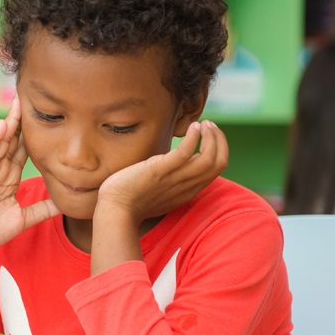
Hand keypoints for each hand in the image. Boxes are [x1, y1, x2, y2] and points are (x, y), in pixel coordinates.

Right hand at [0, 97, 58, 254]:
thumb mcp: (23, 218)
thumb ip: (42, 209)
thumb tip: (66, 204)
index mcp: (10, 178)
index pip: (24, 151)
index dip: (34, 135)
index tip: (47, 119)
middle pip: (13, 140)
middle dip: (22, 120)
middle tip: (32, 98)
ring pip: (2, 142)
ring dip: (10, 123)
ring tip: (19, 103)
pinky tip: (3, 125)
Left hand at [96, 120, 227, 224]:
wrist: (115, 210)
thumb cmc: (132, 201)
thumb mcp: (159, 192)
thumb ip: (171, 181)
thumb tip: (171, 165)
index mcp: (188, 191)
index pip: (216, 170)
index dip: (219, 149)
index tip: (210, 135)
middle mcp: (186, 187)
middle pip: (219, 163)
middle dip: (219, 140)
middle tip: (209, 125)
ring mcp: (174, 179)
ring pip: (209, 159)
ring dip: (211, 137)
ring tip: (203, 124)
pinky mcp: (160, 171)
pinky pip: (185, 153)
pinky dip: (193, 138)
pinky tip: (193, 126)